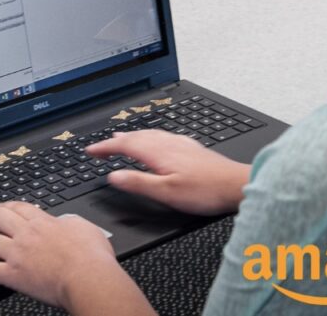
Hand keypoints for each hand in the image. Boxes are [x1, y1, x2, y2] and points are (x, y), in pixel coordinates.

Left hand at [0, 201, 150, 314]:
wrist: (87, 278)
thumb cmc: (91, 256)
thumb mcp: (83, 226)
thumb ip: (68, 221)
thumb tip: (64, 222)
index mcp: (43, 222)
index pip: (18, 207)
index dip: (7, 207)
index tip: (3, 210)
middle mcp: (26, 234)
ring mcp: (18, 254)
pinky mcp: (14, 276)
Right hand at [86, 130, 250, 214]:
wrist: (236, 185)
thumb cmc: (205, 191)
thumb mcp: (166, 192)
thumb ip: (138, 182)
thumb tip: (113, 176)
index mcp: (158, 153)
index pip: (125, 145)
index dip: (105, 147)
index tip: (90, 150)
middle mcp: (168, 144)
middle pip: (136, 136)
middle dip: (115, 140)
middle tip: (100, 145)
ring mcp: (181, 144)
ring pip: (150, 135)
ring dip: (132, 136)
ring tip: (121, 138)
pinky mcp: (191, 148)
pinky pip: (163, 136)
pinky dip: (150, 137)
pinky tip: (156, 141)